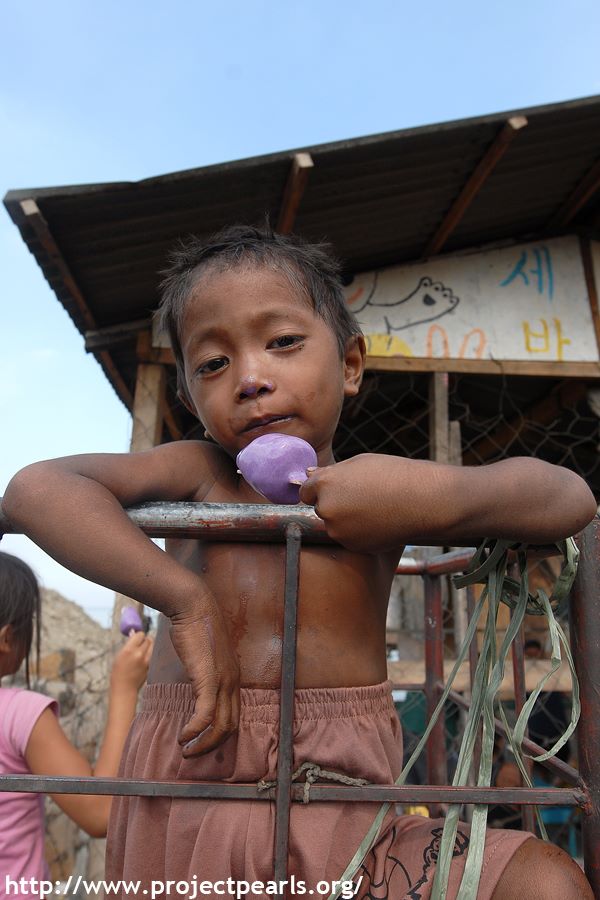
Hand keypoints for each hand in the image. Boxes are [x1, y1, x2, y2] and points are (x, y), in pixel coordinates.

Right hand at [110, 630, 153, 691]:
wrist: (124, 688)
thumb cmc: (118, 673)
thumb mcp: (119, 656)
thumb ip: (128, 644)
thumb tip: (134, 633)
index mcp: (129, 650)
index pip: (140, 634)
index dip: (138, 635)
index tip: (136, 637)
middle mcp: (139, 654)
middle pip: (149, 639)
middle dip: (145, 639)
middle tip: (141, 642)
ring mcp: (146, 661)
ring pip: (153, 646)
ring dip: (149, 646)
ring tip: (143, 650)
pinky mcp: (151, 666)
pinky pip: (153, 655)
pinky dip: (150, 654)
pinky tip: (143, 659)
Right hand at [169, 599, 239, 756]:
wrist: (193, 607)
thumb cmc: (195, 628)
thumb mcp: (204, 656)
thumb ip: (204, 674)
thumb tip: (195, 687)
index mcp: (233, 677)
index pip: (234, 715)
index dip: (219, 734)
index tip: (203, 743)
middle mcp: (232, 682)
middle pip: (230, 726)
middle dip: (212, 746)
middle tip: (193, 753)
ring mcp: (223, 681)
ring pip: (220, 726)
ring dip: (203, 744)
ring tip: (186, 750)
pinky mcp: (209, 679)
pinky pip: (205, 715)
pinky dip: (194, 730)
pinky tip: (183, 736)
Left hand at [300, 454, 404, 551]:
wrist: (423, 500)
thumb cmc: (393, 475)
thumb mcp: (359, 463)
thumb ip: (331, 472)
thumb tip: (309, 474)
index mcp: (324, 484)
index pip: (305, 492)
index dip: (319, 490)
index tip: (337, 489)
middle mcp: (326, 509)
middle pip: (320, 509)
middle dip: (334, 505)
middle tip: (362, 497)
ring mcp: (338, 530)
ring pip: (335, 525)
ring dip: (346, 520)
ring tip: (373, 508)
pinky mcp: (352, 545)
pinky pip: (349, 538)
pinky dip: (359, 532)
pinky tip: (378, 521)